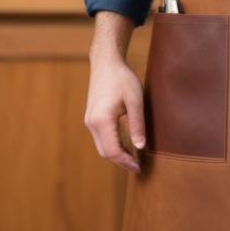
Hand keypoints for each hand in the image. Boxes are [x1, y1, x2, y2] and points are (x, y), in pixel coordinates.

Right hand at [84, 55, 145, 173]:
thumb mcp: (135, 100)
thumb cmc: (123, 79)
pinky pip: (100, 138)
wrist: (106, 63)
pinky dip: (112, 145)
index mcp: (102, 120)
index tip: (139, 168)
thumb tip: (140, 147)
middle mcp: (92, 123)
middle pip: (105, 152)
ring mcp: (89, 121)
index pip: (113, 151)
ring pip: (102, 146)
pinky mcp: (91, 117)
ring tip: (134, 157)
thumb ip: (137, 124)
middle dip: (121, 161)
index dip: (126, 162)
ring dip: (116, 154)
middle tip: (138, 165)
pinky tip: (125, 144)